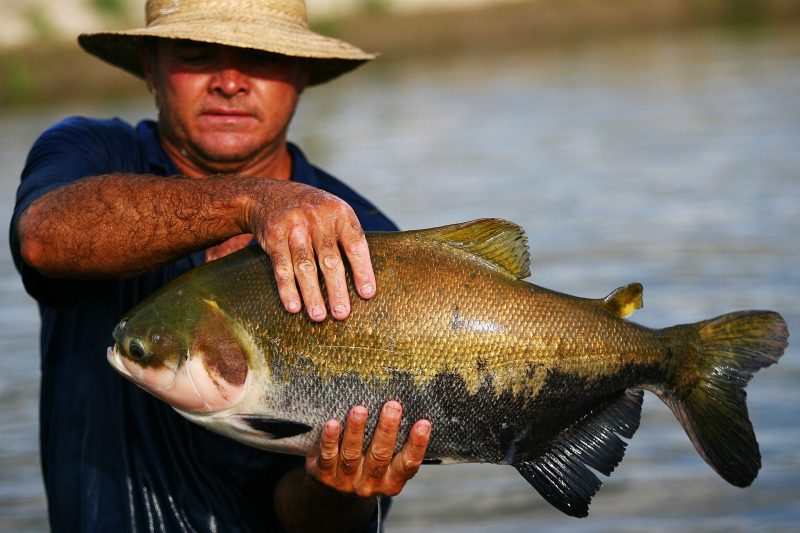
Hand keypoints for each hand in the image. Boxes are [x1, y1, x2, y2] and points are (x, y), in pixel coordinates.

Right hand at [244, 180, 375, 321]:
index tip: (367, 294)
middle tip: (342, 313)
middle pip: (330, 259)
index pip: (355, 244)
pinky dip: (287, 289)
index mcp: (340, 213)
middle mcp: (317, 218)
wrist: (270, 195)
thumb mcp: (334, 214)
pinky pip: (282, 267)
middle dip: (336, 289)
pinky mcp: (274, 237)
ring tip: (319, 316)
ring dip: (312, 294)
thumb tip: (366, 281)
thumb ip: (348, 239)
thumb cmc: (313, 213)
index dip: (362, 270)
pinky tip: (294, 306)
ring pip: (305, 266)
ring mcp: (294, 227)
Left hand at [306, 401, 431, 496]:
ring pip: (352, 455)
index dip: (417, 445)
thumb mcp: (385, 461)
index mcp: (391, 481)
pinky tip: (332, 424)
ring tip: (360, 410)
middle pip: (380, 456)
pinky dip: (330, 440)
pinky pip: (328, 456)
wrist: (333, 489)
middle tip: (392, 406)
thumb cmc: (367, 463)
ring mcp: (347, 482)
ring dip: (356, 431)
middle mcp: (370, 484)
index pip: (408, 464)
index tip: (424, 423)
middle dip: (387, 430)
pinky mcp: (325, 475)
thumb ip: (395, 442)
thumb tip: (410, 404)